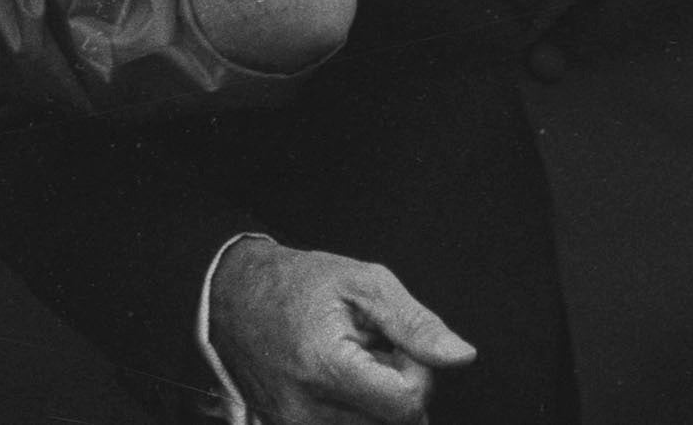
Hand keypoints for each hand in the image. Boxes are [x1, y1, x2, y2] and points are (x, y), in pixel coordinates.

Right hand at [209, 238, 472, 423]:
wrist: (231, 297)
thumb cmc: (295, 284)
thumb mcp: (362, 282)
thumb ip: (415, 324)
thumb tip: (461, 356)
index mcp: (326, 367)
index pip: (408, 405)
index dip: (417, 373)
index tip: (396, 344)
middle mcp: (308, 410)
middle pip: (394, 424)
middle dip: (397, 388)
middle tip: (374, 349)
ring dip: (376, 402)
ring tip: (354, 363)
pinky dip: (355, 411)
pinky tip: (339, 382)